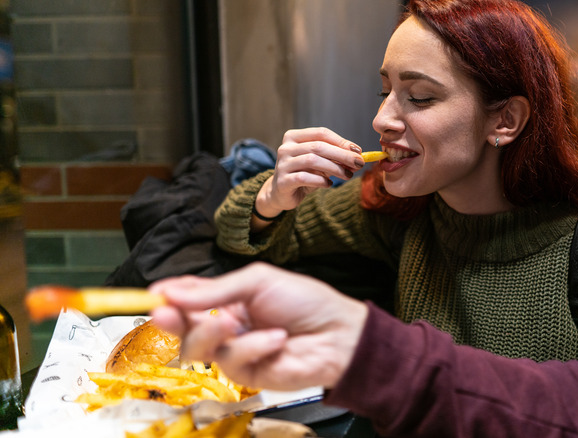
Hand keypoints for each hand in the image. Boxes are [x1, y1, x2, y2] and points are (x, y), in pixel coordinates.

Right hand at [149, 262, 367, 390]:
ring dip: (215, 332)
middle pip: (183, 327)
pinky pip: (231, 362)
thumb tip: (170, 292)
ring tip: (237, 322)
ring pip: (199, 348)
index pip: (189, 298)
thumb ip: (214, 290)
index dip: (169, 297)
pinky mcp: (247, 374)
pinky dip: (252, 347)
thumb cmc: (306, 302)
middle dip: (172, 319)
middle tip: (166, 312)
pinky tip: (276, 339)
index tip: (153, 295)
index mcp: (228, 299)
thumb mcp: (258, 282)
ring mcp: (236, 351)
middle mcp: (227, 326)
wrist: (339, 334)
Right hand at [256, 128, 365, 216]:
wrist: (281, 193)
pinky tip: (329, 184)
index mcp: (294, 137)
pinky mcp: (283, 181)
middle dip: (342, 155)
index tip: (358, 150)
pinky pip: (305, 178)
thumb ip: (335, 158)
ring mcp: (283, 164)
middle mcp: (286, 148)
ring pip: (312, 161)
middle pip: (318, 146)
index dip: (341, 141)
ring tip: (348, 175)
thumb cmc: (304, 174)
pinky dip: (321, 181)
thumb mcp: (320, 163)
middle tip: (359, 163)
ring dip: (335, 168)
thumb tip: (358, 158)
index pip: (321, 133)